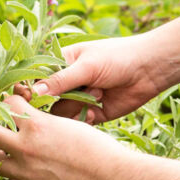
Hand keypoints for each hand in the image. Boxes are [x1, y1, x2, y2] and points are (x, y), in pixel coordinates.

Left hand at [0, 95, 134, 179]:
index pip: (8, 104)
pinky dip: (13, 176)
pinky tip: (22, 171)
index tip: (8, 101)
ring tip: (2, 149)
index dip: (8, 101)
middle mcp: (26, 147)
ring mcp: (25, 172)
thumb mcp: (70, 124)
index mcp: (37, 125)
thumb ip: (45, 121)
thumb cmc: (97, 148)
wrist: (110, 177)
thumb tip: (30, 119)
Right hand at [29, 34, 166, 123]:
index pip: (37, 78)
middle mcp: (68, 83)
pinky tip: (101, 107)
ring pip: (62, 113)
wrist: (149, 70)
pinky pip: (79, 122)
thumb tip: (33, 93)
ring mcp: (80, 99)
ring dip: (78, 106)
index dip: (31, 88)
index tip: (29, 95)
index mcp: (62, 64)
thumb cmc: (117, 57)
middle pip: (47, 101)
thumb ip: (60, 81)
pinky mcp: (93, 114)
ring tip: (99, 93)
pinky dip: (87, 117)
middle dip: (61, 99)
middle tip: (79, 92)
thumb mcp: (87, 66)